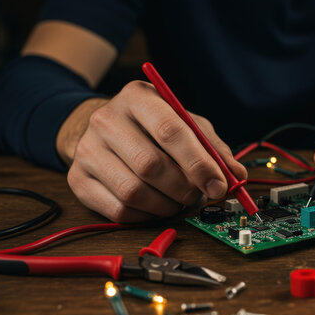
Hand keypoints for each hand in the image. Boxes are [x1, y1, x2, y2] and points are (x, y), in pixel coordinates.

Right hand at [59, 80, 245, 222]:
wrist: (103, 130)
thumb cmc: (153, 128)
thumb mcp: (187, 125)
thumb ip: (213, 148)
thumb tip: (236, 176)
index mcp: (138, 98)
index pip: (171, 131)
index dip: (199, 164)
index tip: (218, 186)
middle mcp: (106, 120)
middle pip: (151, 165)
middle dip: (184, 188)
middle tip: (197, 195)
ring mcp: (87, 150)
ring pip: (134, 192)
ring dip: (166, 205)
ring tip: (177, 200)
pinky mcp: (78, 179)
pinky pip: (118, 211)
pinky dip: (145, 216)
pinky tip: (154, 205)